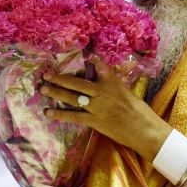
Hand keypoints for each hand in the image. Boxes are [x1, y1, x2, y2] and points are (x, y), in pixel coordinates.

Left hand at [40, 58, 171, 160]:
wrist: (143, 130)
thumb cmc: (139, 112)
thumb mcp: (128, 93)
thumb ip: (115, 83)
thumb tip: (105, 75)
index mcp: (112, 84)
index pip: (101, 68)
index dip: (93, 61)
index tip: (85, 56)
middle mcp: (102, 93)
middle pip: (78, 83)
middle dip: (61, 78)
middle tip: (46, 74)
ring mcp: (97, 107)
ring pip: (72, 98)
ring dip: (56, 93)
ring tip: (42, 89)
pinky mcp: (94, 121)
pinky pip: (74, 117)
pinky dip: (60, 114)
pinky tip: (48, 112)